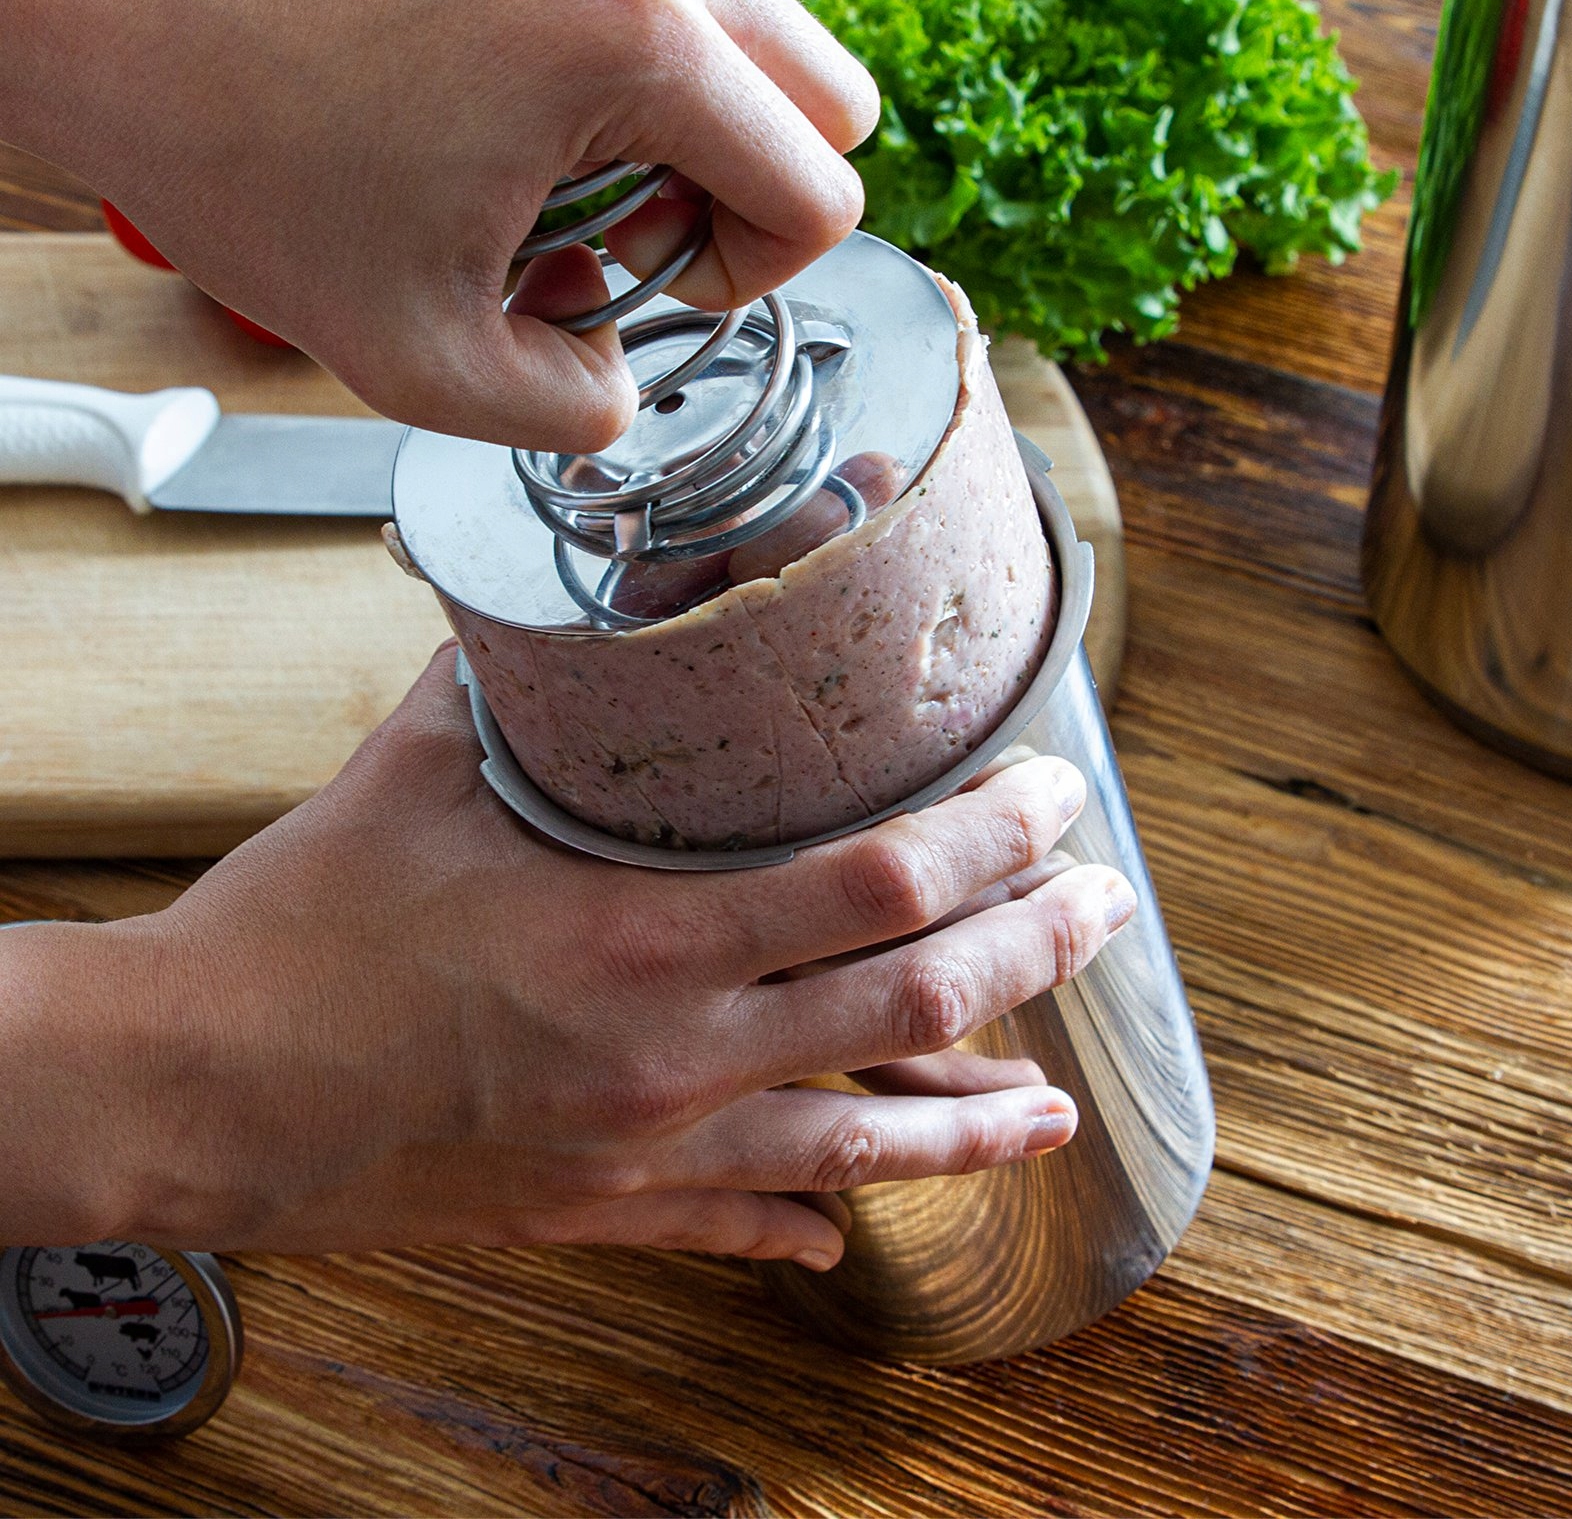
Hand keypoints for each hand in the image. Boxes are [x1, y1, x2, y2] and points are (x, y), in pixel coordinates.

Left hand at [0, 0, 875, 450]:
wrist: (96, 0)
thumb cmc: (240, 153)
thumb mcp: (426, 359)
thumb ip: (569, 412)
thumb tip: (614, 385)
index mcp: (635, 48)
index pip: (821, 191)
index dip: (752, 277)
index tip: (653, 290)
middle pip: (822, 93)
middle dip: (747, 192)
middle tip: (627, 231)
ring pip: (746, 34)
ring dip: (689, 128)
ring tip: (552, 173)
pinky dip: (625, 66)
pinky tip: (512, 111)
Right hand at [1, 648, 1135, 1269]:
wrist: (202, 1091)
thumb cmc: (304, 929)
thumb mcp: (416, 776)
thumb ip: (515, 690)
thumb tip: (569, 609)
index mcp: (641, 936)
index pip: (877, 887)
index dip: (991, 844)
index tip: (1049, 804)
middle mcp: (672, 1056)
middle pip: (912, 1006)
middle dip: (1032, 952)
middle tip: (1102, 909)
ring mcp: (646, 1152)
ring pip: (862, 1145)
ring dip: (975, 1120)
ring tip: (1050, 1109)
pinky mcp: (599, 1212)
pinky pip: (739, 1226)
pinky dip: (813, 1219)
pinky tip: (852, 1229)